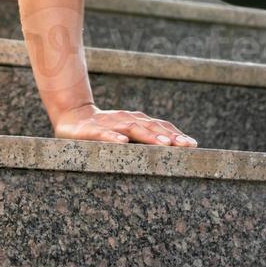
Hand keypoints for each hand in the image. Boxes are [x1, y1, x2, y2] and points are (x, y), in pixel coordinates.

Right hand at [51, 102, 197, 146]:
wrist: (72, 117)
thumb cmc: (104, 128)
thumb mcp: (126, 133)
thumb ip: (144, 138)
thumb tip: (172, 149)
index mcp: (137, 121)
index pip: (161, 126)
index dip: (177, 134)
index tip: (193, 145)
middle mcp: (127, 119)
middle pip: (151, 127)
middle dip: (170, 137)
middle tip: (186, 146)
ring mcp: (110, 123)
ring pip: (132, 129)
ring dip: (149, 136)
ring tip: (164, 145)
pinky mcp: (92, 130)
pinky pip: (104, 134)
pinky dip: (114, 137)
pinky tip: (122, 143)